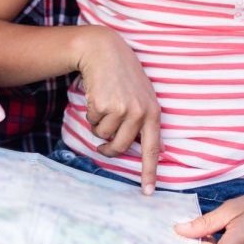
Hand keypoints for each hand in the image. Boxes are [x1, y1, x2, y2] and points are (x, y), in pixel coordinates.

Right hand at [73, 26, 161, 193]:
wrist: (104, 50)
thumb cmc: (122, 75)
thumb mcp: (141, 95)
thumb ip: (145, 120)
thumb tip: (152, 149)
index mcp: (154, 113)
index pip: (153, 149)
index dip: (149, 172)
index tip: (147, 192)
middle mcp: (141, 113)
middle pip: (120, 147)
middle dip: (107, 149)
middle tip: (102, 145)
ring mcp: (123, 109)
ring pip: (103, 135)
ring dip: (97, 125)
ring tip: (102, 105)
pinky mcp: (104, 104)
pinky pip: (92, 122)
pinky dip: (90, 113)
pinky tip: (96, 96)